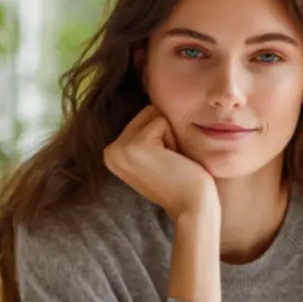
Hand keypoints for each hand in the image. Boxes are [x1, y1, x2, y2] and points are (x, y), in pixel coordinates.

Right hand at [105, 106, 217, 220]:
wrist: (192, 206)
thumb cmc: (182, 180)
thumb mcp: (155, 154)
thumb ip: (146, 133)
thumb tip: (151, 94)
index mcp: (112, 153)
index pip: (142, 117)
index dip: (161, 135)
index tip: (163, 163)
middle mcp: (110, 151)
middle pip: (147, 111)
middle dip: (165, 132)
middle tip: (169, 162)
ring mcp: (120, 149)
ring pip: (154, 113)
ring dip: (170, 135)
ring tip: (170, 161)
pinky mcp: (136, 145)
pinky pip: (162, 120)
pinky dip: (174, 138)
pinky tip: (172, 161)